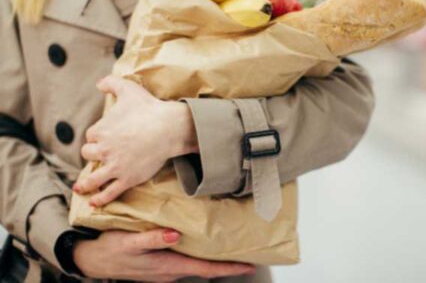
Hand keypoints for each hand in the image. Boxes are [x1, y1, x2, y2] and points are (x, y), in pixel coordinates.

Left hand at [73, 78, 197, 207]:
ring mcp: (115, 166)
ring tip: (79, 187)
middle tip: (98, 154)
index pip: (91, 136)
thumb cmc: (148, 107)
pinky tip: (93, 201)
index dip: (96, 135)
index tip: (103, 136)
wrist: (168, 127)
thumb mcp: (129, 89)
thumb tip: (99, 84)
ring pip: (93, 178)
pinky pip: (109, 192)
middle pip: (89, 155)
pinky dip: (99, 199)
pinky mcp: (127, 178)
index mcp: (102, 130)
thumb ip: (111, 83)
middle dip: (92, 154)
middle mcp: (105, 150)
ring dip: (85, 183)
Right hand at [73, 228, 254, 280]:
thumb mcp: (129, 242)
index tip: (249, 264)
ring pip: (196, 265)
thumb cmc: (111, 248)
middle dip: (228, 263)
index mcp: (167, 265)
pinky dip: (201, 256)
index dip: (228, 268)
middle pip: (205, 268)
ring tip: (235, 247)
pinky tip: (207, 246)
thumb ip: (152, 238)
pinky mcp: (160, 265)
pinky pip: (186, 262)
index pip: (204, 269)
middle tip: (251, 253)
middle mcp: (170, 271)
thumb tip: (175, 236)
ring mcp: (165, 270)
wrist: (93, 259)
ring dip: (215, 260)